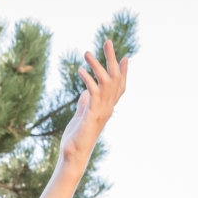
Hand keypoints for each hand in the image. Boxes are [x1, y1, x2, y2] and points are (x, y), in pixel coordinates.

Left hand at [60, 39, 127, 163]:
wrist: (72, 156)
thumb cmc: (76, 138)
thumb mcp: (81, 116)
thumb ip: (85, 103)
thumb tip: (86, 92)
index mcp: (106, 108)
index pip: (119, 87)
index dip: (123, 72)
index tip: (124, 56)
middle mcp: (107, 108)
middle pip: (115, 79)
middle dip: (112, 59)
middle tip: (107, 41)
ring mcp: (101, 111)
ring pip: (106, 82)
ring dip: (97, 65)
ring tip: (86, 53)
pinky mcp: (91, 115)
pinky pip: (93, 93)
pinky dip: (88, 80)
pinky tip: (80, 70)